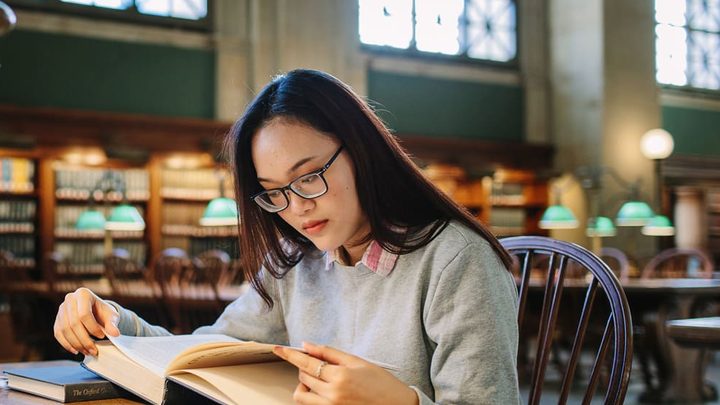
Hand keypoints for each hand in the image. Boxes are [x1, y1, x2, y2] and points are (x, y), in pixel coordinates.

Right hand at [53, 287, 119, 355]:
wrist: (95, 311)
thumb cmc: (103, 312)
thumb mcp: (111, 316)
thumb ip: (112, 324)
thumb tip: (115, 334)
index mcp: (83, 294)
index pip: (84, 314)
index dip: (92, 328)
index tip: (102, 336)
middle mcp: (69, 299)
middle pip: (73, 324)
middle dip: (84, 340)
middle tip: (93, 350)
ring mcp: (61, 309)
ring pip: (65, 330)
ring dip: (76, 344)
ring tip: (87, 352)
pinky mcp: (57, 319)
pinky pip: (58, 334)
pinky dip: (66, 344)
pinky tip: (76, 351)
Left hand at [273, 342, 417, 404]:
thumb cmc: (381, 383)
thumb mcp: (357, 362)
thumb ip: (330, 353)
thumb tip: (307, 345)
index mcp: (340, 376)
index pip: (306, 362)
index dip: (289, 355)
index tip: (277, 349)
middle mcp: (332, 394)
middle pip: (303, 377)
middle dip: (305, 367)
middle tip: (319, 364)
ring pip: (302, 395)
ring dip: (304, 385)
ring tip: (319, 380)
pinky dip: (311, 396)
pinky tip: (323, 390)